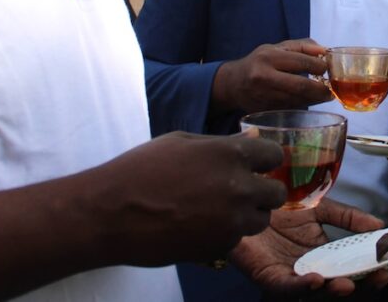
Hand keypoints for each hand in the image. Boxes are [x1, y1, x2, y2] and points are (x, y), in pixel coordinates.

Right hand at [89, 131, 285, 265]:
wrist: (110, 213)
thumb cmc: (141, 169)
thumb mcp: (182, 142)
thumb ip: (222, 144)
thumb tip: (251, 140)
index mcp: (230, 154)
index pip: (274, 155)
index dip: (266, 160)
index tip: (257, 165)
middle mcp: (238, 188)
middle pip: (276, 193)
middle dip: (263, 192)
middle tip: (243, 191)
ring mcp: (231, 221)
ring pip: (261, 220)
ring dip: (248, 215)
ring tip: (219, 209)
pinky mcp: (218, 247)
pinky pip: (236, 240)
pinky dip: (225, 234)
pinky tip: (200, 226)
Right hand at [211, 39, 332, 112]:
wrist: (233, 83)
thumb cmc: (259, 61)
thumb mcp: (277, 47)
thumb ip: (303, 46)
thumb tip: (325, 51)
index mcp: (268, 57)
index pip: (302, 62)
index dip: (320, 66)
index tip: (328, 68)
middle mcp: (264, 76)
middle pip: (301, 86)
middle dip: (321, 89)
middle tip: (331, 90)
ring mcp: (263, 96)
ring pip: (297, 100)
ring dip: (315, 99)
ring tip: (324, 95)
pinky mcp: (265, 109)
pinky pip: (291, 108)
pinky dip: (304, 104)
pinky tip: (310, 100)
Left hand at [231, 198, 387, 296]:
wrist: (244, 200)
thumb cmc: (280, 205)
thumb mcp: (320, 206)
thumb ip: (348, 217)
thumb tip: (381, 226)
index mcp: (327, 250)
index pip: (357, 262)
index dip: (378, 263)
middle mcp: (314, 265)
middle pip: (344, 280)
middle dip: (366, 281)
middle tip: (385, 275)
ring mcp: (292, 273)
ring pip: (318, 289)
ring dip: (335, 288)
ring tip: (349, 283)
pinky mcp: (269, 277)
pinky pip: (287, 287)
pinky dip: (302, 286)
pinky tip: (316, 279)